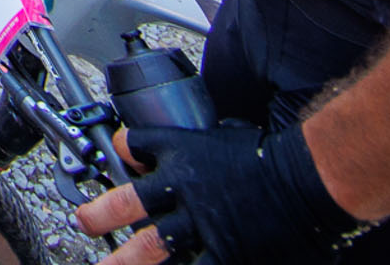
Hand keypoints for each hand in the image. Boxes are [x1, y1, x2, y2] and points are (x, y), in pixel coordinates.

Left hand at [77, 118, 356, 264]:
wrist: (307, 181)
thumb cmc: (272, 156)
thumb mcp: (226, 136)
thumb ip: (202, 144)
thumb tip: (194, 144)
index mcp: (184, 155)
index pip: (136, 144)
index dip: (122, 150)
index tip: (114, 157)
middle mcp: (183, 190)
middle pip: (128, 202)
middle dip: (99, 215)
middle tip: (82, 222)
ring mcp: (200, 225)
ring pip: (150, 246)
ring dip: (124, 261)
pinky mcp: (223, 252)